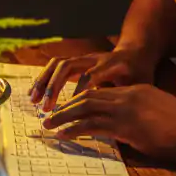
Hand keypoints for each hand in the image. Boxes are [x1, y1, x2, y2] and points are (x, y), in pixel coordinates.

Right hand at [28, 47, 155, 112]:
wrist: (135, 52)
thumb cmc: (140, 73)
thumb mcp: (142, 85)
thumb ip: (132, 100)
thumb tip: (125, 123)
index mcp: (112, 65)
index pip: (91, 75)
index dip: (79, 91)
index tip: (70, 110)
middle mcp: (94, 58)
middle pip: (68, 66)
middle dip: (54, 86)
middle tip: (46, 108)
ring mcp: (83, 58)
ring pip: (58, 64)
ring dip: (44, 82)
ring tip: (34, 101)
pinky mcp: (76, 62)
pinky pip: (55, 66)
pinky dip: (43, 79)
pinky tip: (35, 95)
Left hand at [41, 84, 175, 162]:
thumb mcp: (159, 116)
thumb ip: (141, 118)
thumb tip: (129, 131)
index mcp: (137, 90)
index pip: (103, 92)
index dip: (83, 100)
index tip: (69, 108)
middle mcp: (128, 95)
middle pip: (89, 96)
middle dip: (67, 105)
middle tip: (51, 114)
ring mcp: (126, 109)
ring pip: (85, 108)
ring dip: (64, 116)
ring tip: (49, 124)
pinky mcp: (125, 125)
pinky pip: (92, 125)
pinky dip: (74, 129)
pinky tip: (63, 135)